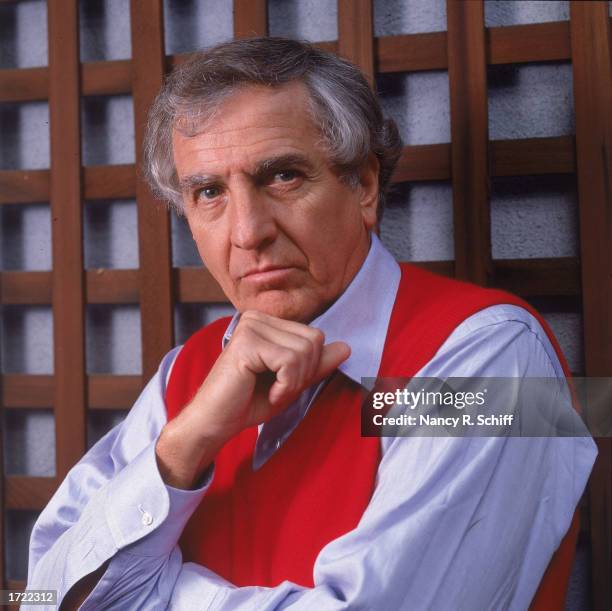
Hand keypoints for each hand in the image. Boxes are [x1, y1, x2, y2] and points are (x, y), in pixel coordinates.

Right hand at [156, 310, 349, 487]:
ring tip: (270, 390)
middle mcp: (257, 318)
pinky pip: (290, 361)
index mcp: (267, 322)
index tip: (283, 383)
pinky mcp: (246, 342)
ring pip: (304, 351)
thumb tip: (346, 347)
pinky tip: (267, 392)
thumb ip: (316, 364)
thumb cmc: (248, 402)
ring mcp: (250, 327)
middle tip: (276, 388)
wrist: (215, 423)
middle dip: (303, 374)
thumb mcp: (291, 382)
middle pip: (314, 340)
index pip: (315, 336)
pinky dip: (285, 385)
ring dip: (293, 382)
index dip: (308, 367)